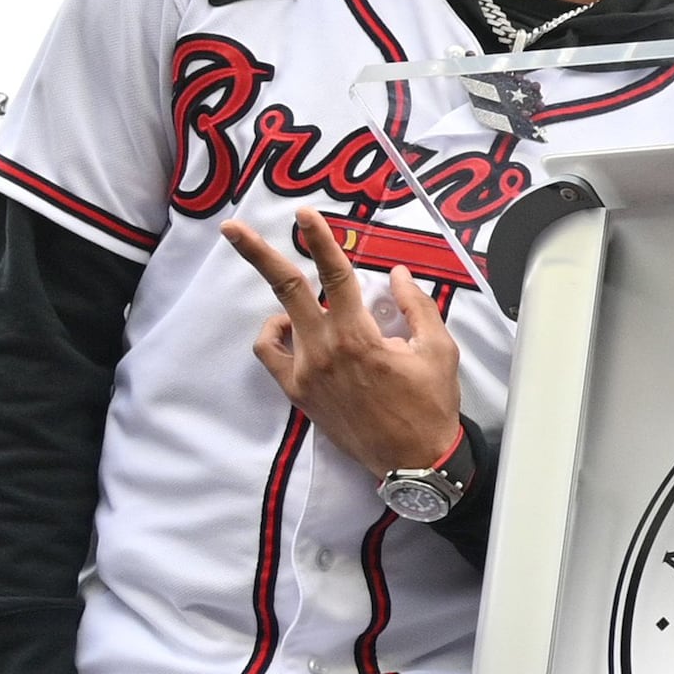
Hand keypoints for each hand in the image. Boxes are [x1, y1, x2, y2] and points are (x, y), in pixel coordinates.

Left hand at [224, 215, 466, 479]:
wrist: (413, 460)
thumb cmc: (431, 405)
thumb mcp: (439, 350)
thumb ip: (417, 306)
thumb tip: (397, 274)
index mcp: (360, 336)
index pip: (336, 275)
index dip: (320, 240)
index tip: (304, 214)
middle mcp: (325, 350)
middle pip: (286, 289)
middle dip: (258, 254)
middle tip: (233, 230)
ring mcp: (306, 372)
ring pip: (276, 323)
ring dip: (280, 303)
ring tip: (301, 297)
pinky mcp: (298, 392)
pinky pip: (270, 355)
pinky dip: (275, 336)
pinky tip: (291, 329)